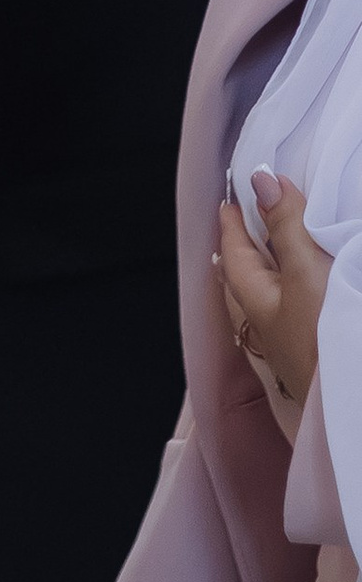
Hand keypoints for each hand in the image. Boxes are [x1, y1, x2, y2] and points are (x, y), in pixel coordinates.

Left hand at [220, 175, 329, 430]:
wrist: (352, 402)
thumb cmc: (324, 342)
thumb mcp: (305, 274)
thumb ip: (286, 228)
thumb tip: (260, 179)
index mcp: (257, 302)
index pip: (235, 252)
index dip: (234, 221)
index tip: (232, 197)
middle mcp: (274, 322)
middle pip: (256, 273)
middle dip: (257, 242)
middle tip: (259, 212)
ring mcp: (300, 340)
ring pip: (284, 291)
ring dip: (286, 263)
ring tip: (290, 240)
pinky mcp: (325, 349)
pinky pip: (310, 306)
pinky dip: (310, 283)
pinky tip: (322, 282)